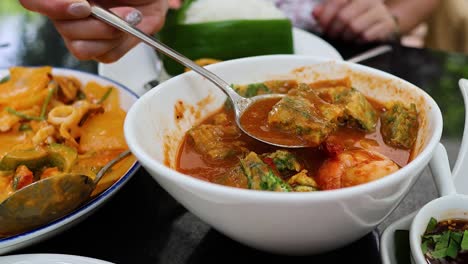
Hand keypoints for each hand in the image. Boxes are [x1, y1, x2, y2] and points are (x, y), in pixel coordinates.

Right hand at [19, 0, 167, 61]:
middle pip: (62, 28)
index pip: (32, 2)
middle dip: (96, 23)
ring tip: (130, 17)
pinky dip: (122, 43)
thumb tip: (77, 3)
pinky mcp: (103, 51)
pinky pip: (105, 56)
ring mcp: (83, 34)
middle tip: (118, 12)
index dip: (52, 6)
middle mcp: (67, 14)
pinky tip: (130, 28)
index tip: (83, 5)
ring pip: (80, 47)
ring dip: (110, 33)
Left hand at [312, 0, 398, 42]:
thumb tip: (315, 13)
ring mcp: (380, 10)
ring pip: (355, 27)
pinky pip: (367, 36)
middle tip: (332, 34)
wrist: (381, 20)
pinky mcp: (388, 24)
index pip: (337, 1)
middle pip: (344, 17)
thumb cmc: (356, 14)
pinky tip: (357, 38)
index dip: (326, 15)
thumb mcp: (339, 9)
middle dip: (334, 29)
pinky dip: (358, 40)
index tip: (321, 25)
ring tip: (345, 36)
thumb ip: (325, 10)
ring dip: (346, 36)